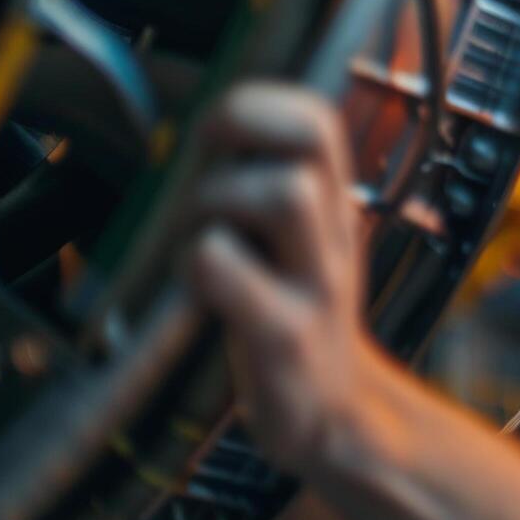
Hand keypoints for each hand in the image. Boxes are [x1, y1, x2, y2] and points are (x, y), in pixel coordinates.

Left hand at [181, 82, 375, 474]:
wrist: (337, 418)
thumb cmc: (290, 319)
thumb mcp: (296, 249)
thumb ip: (259, 194)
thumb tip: (182, 143)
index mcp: (333, 205)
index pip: (317, 118)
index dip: (261, 100)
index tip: (216, 126)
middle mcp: (335, 235)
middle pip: (311, 140)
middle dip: (240, 126)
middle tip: (201, 159)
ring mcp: (318, 284)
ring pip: (285, 195)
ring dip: (219, 199)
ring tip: (197, 232)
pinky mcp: (287, 336)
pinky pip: (230, 270)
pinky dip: (198, 266)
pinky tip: (192, 292)